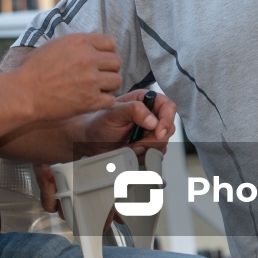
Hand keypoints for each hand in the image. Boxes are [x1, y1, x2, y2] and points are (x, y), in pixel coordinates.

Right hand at [13, 33, 121, 121]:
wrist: (23, 93)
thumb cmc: (35, 69)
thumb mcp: (56, 45)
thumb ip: (78, 43)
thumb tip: (95, 43)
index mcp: (80, 42)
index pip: (110, 43)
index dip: (107, 52)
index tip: (100, 60)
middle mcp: (88, 59)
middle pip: (117, 62)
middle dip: (109, 69)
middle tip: (98, 76)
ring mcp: (91, 80)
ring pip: (117, 80)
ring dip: (108, 85)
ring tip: (96, 88)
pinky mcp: (90, 101)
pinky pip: (111, 99)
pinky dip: (104, 101)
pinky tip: (93, 100)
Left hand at [32, 89, 176, 212]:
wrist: (89, 140)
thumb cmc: (97, 123)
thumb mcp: (113, 113)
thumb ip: (134, 111)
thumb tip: (153, 121)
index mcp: (145, 100)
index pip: (168, 107)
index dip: (166, 120)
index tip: (157, 132)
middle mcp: (151, 115)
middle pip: (168, 128)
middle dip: (153, 140)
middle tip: (137, 144)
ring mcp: (150, 132)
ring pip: (163, 143)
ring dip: (147, 149)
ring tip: (130, 148)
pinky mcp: (147, 146)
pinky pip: (155, 155)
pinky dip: (144, 157)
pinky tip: (131, 153)